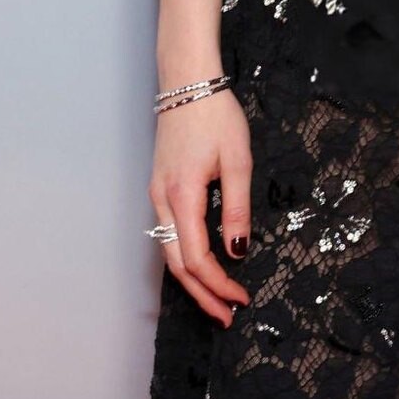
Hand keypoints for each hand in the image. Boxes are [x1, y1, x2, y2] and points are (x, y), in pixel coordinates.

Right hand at [147, 87, 253, 325]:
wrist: (187, 82)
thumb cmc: (215, 116)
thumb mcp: (237, 160)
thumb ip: (237, 207)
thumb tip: (237, 250)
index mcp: (181, 196)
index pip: (196, 259)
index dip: (218, 284)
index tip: (241, 298)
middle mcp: (162, 201)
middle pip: (176, 265)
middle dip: (202, 295)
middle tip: (227, 316)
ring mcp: (157, 196)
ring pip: (169, 252)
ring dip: (193, 280)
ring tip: (218, 299)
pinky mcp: (161, 189)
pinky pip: (169, 235)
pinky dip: (185, 258)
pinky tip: (203, 266)